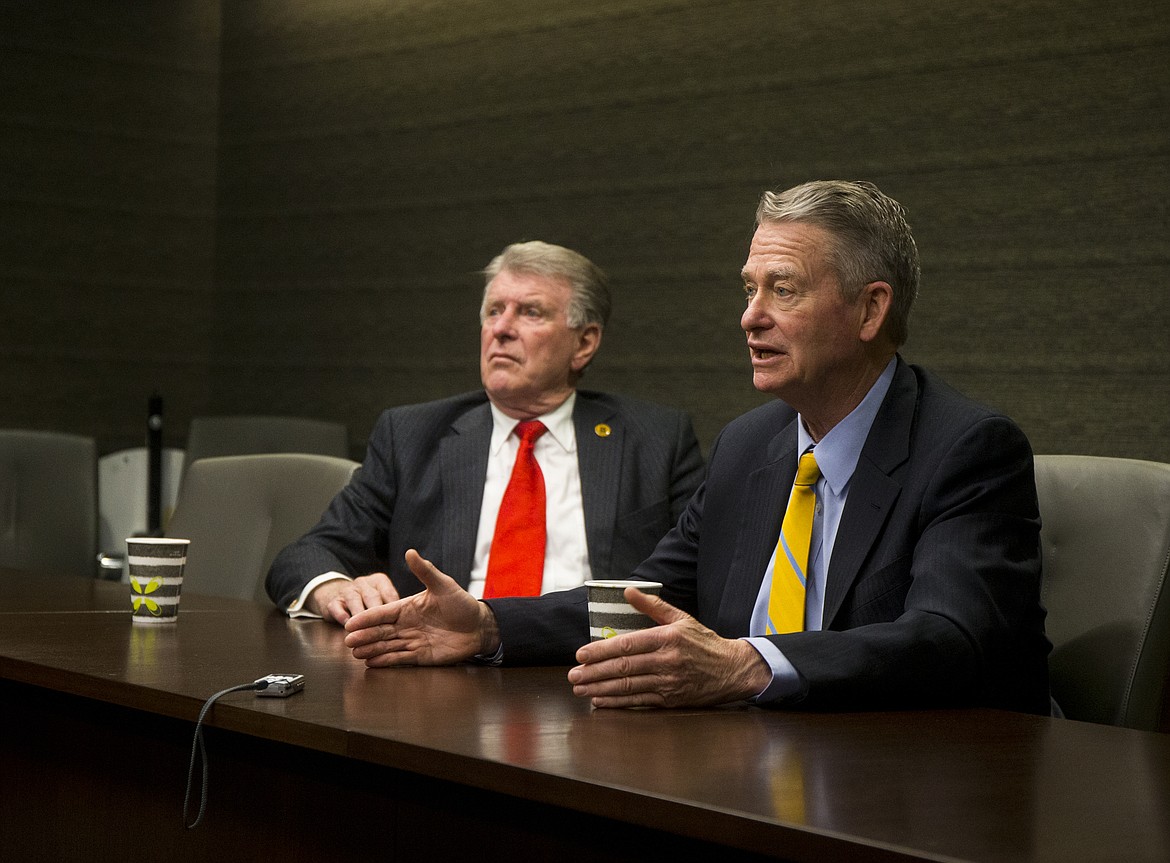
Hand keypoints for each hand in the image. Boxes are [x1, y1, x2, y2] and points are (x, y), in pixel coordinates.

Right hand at [309, 573, 400, 624]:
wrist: (337, 598)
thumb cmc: (368, 603)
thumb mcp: (381, 601)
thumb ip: (392, 610)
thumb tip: (406, 626)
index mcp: (380, 581)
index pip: (389, 594)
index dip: (393, 609)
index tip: (399, 623)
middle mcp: (364, 583)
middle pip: (372, 597)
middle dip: (376, 613)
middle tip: (381, 628)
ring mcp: (347, 590)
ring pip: (354, 600)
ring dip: (358, 616)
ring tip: (363, 630)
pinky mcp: (333, 601)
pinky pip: (337, 608)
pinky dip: (342, 617)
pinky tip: (347, 626)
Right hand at [343, 550, 498, 666]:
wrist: (480, 627)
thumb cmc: (463, 604)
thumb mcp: (444, 585)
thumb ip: (426, 571)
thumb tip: (410, 551)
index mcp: (408, 607)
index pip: (383, 613)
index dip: (367, 618)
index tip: (351, 622)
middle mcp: (407, 625)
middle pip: (381, 631)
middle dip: (364, 636)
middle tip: (349, 641)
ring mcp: (412, 640)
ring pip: (387, 645)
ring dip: (371, 649)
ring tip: (356, 654)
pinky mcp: (420, 655)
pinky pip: (400, 658)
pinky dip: (386, 660)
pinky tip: (372, 662)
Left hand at [567, 588, 771, 707]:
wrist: (732, 670)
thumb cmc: (704, 642)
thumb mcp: (681, 618)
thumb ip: (652, 605)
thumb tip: (627, 590)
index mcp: (667, 638)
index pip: (628, 645)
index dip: (602, 651)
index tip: (581, 654)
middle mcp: (667, 661)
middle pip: (624, 668)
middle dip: (594, 672)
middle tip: (573, 675)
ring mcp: (668, 683)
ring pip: (628, 687)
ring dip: (600, 689)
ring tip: (580, 689)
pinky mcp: (671, 700)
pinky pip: (639, 702)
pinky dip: (617, 703)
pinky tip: (600, 701)